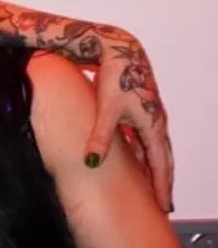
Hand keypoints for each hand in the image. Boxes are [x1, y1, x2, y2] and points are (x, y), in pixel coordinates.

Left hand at [83, 31, 173, 210]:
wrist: (119, 50)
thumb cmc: (116, 77)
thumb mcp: (107, 109)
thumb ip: (100, 137)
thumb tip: (91, 161)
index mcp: (153, 126)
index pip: (161, 164)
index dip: (162, 185)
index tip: (164, 205)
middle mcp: (156, 122)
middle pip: (163, 158)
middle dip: (163, 181)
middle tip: (163, 202)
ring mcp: (150, 116)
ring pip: (155, 148)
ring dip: (154, 166)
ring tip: (152, 184)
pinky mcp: (140, 109)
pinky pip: (145, 137)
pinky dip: (143, 151)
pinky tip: (135, 158)